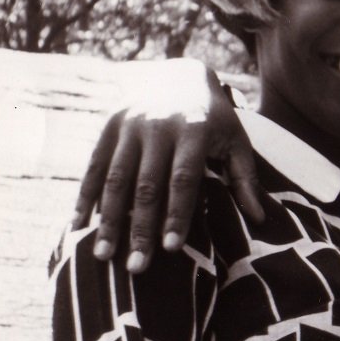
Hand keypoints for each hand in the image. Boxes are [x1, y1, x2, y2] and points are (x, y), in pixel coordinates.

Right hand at [71, 59, 262, 272]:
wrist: (178, 73)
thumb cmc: (214, 117)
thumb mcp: (236, 140)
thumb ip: (245, 178)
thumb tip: (260, 218)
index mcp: (194, 131)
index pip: (183, 179)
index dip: (177, 214)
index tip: (171, 248)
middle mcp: (158, 127)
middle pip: (146, 185)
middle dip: (139, 228)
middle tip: (136, 267)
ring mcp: (129, 126)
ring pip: (115, 179)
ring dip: (108, 219)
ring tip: (103, 255)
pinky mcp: (108, 127)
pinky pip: (93, 166)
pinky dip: (85, 196)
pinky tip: (79, 224)